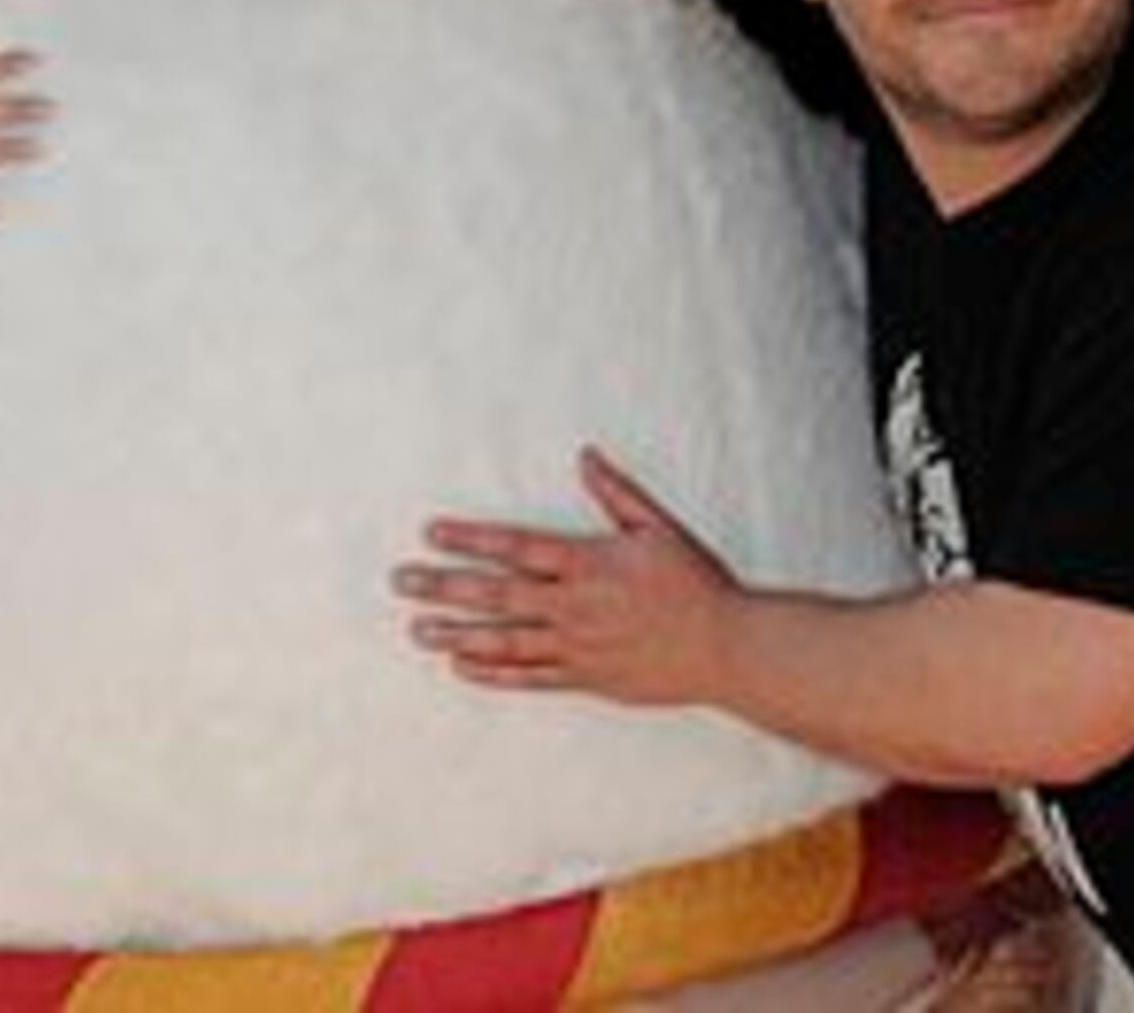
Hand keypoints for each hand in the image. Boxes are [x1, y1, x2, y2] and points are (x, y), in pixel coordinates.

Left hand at [391, 447, 736, 705]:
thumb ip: (616, 493)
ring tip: (418, 629)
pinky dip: (495, 674)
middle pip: (499, 594)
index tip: (431, 532)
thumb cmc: (696, 584)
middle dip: (446, 586)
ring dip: (458, 634)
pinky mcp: (589, 679)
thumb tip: (585, 455)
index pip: (517, 546)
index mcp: (591, 563)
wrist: (730, 649)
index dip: (471, 539)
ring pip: (506, 640)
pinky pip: (532, 678)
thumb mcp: (659, 528)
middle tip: (402, 581)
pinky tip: (461, 668)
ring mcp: (580, 646)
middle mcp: (577, 605)